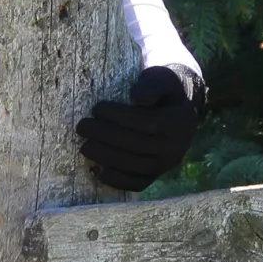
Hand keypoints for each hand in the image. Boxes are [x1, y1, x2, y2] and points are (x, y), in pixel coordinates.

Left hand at [75, 64, 205, 191]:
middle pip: (136, 145)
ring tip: (84, 147)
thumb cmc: (163, 91)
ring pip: (134, 165)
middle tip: (82, 127)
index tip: (97, 108)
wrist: (175, 112)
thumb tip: (136, 99)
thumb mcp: (162, 78)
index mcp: (180, 122)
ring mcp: (167, 165)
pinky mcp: (157, 175)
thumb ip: (152, 85)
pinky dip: (118, 181)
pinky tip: (100, 173)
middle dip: (106, 136)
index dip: (119, 116)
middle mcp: (177, 147)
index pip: (145, 122)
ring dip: (106, 158)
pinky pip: (138, 183)